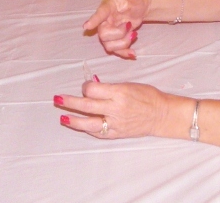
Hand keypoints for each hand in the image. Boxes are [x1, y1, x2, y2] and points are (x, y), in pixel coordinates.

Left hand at [55, 81, 173, 139]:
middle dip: (70, 102)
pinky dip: (88, 129)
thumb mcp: (129, 85)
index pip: (93, 89)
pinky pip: (99, 133)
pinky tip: (79, 126)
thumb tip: (92, 88)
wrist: (161, 114)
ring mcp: (116, 123)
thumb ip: (110, 88)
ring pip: (89, 123)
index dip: (86, 86)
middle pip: (87, 105)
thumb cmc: (147, 95)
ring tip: (63, 118)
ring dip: (74, 120)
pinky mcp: (117, 134)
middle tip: (58, 99)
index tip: (86, 86)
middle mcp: (116, 108)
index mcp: (119, 93)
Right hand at [83, 0, 147, 58]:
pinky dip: (124, 53)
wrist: (141, 9)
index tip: (86, 27)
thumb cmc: (136, 0)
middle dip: (119, 33)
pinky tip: (133, 53)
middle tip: (130, 25)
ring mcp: (108, 31)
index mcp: (109, 7)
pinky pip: (115, 51)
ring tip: (133, 34)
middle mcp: (105, 20)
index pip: (101, 13)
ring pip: (108, 45)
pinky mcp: (114, 40)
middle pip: (103, 33)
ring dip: (123, 43)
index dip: (94, 20)